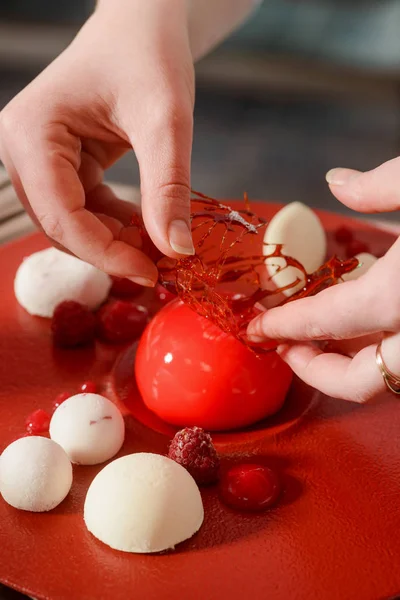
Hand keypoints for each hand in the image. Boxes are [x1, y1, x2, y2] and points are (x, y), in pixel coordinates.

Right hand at [0, 0, 194, 285]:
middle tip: (161, 266)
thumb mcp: (165, 121)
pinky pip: (85, 211)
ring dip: (115, 242)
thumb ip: (168, 188)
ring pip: (73, 225)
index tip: (152, 272)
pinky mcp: (60, 166)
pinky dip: (116, 225)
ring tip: (160, 246)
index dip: (106, 253)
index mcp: (31, 133)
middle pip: (62, 226)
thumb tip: (176, 251)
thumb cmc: (149, 55)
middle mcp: (23, 150)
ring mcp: (39, 160)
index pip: (62, 216)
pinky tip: (148, 226)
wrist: (143, 26)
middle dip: (111, 251)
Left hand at [247, 159, 399, 402]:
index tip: (257, 329)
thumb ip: (381, 185)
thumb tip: (338, 183)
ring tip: (320, 336)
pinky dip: (379, 347)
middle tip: (286, 349)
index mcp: (399, 297)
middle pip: (358, 382)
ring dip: (350, 363)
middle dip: (316, 372)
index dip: (284, 326)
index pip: (324, 321)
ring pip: (385, 378)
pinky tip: (366, 319)